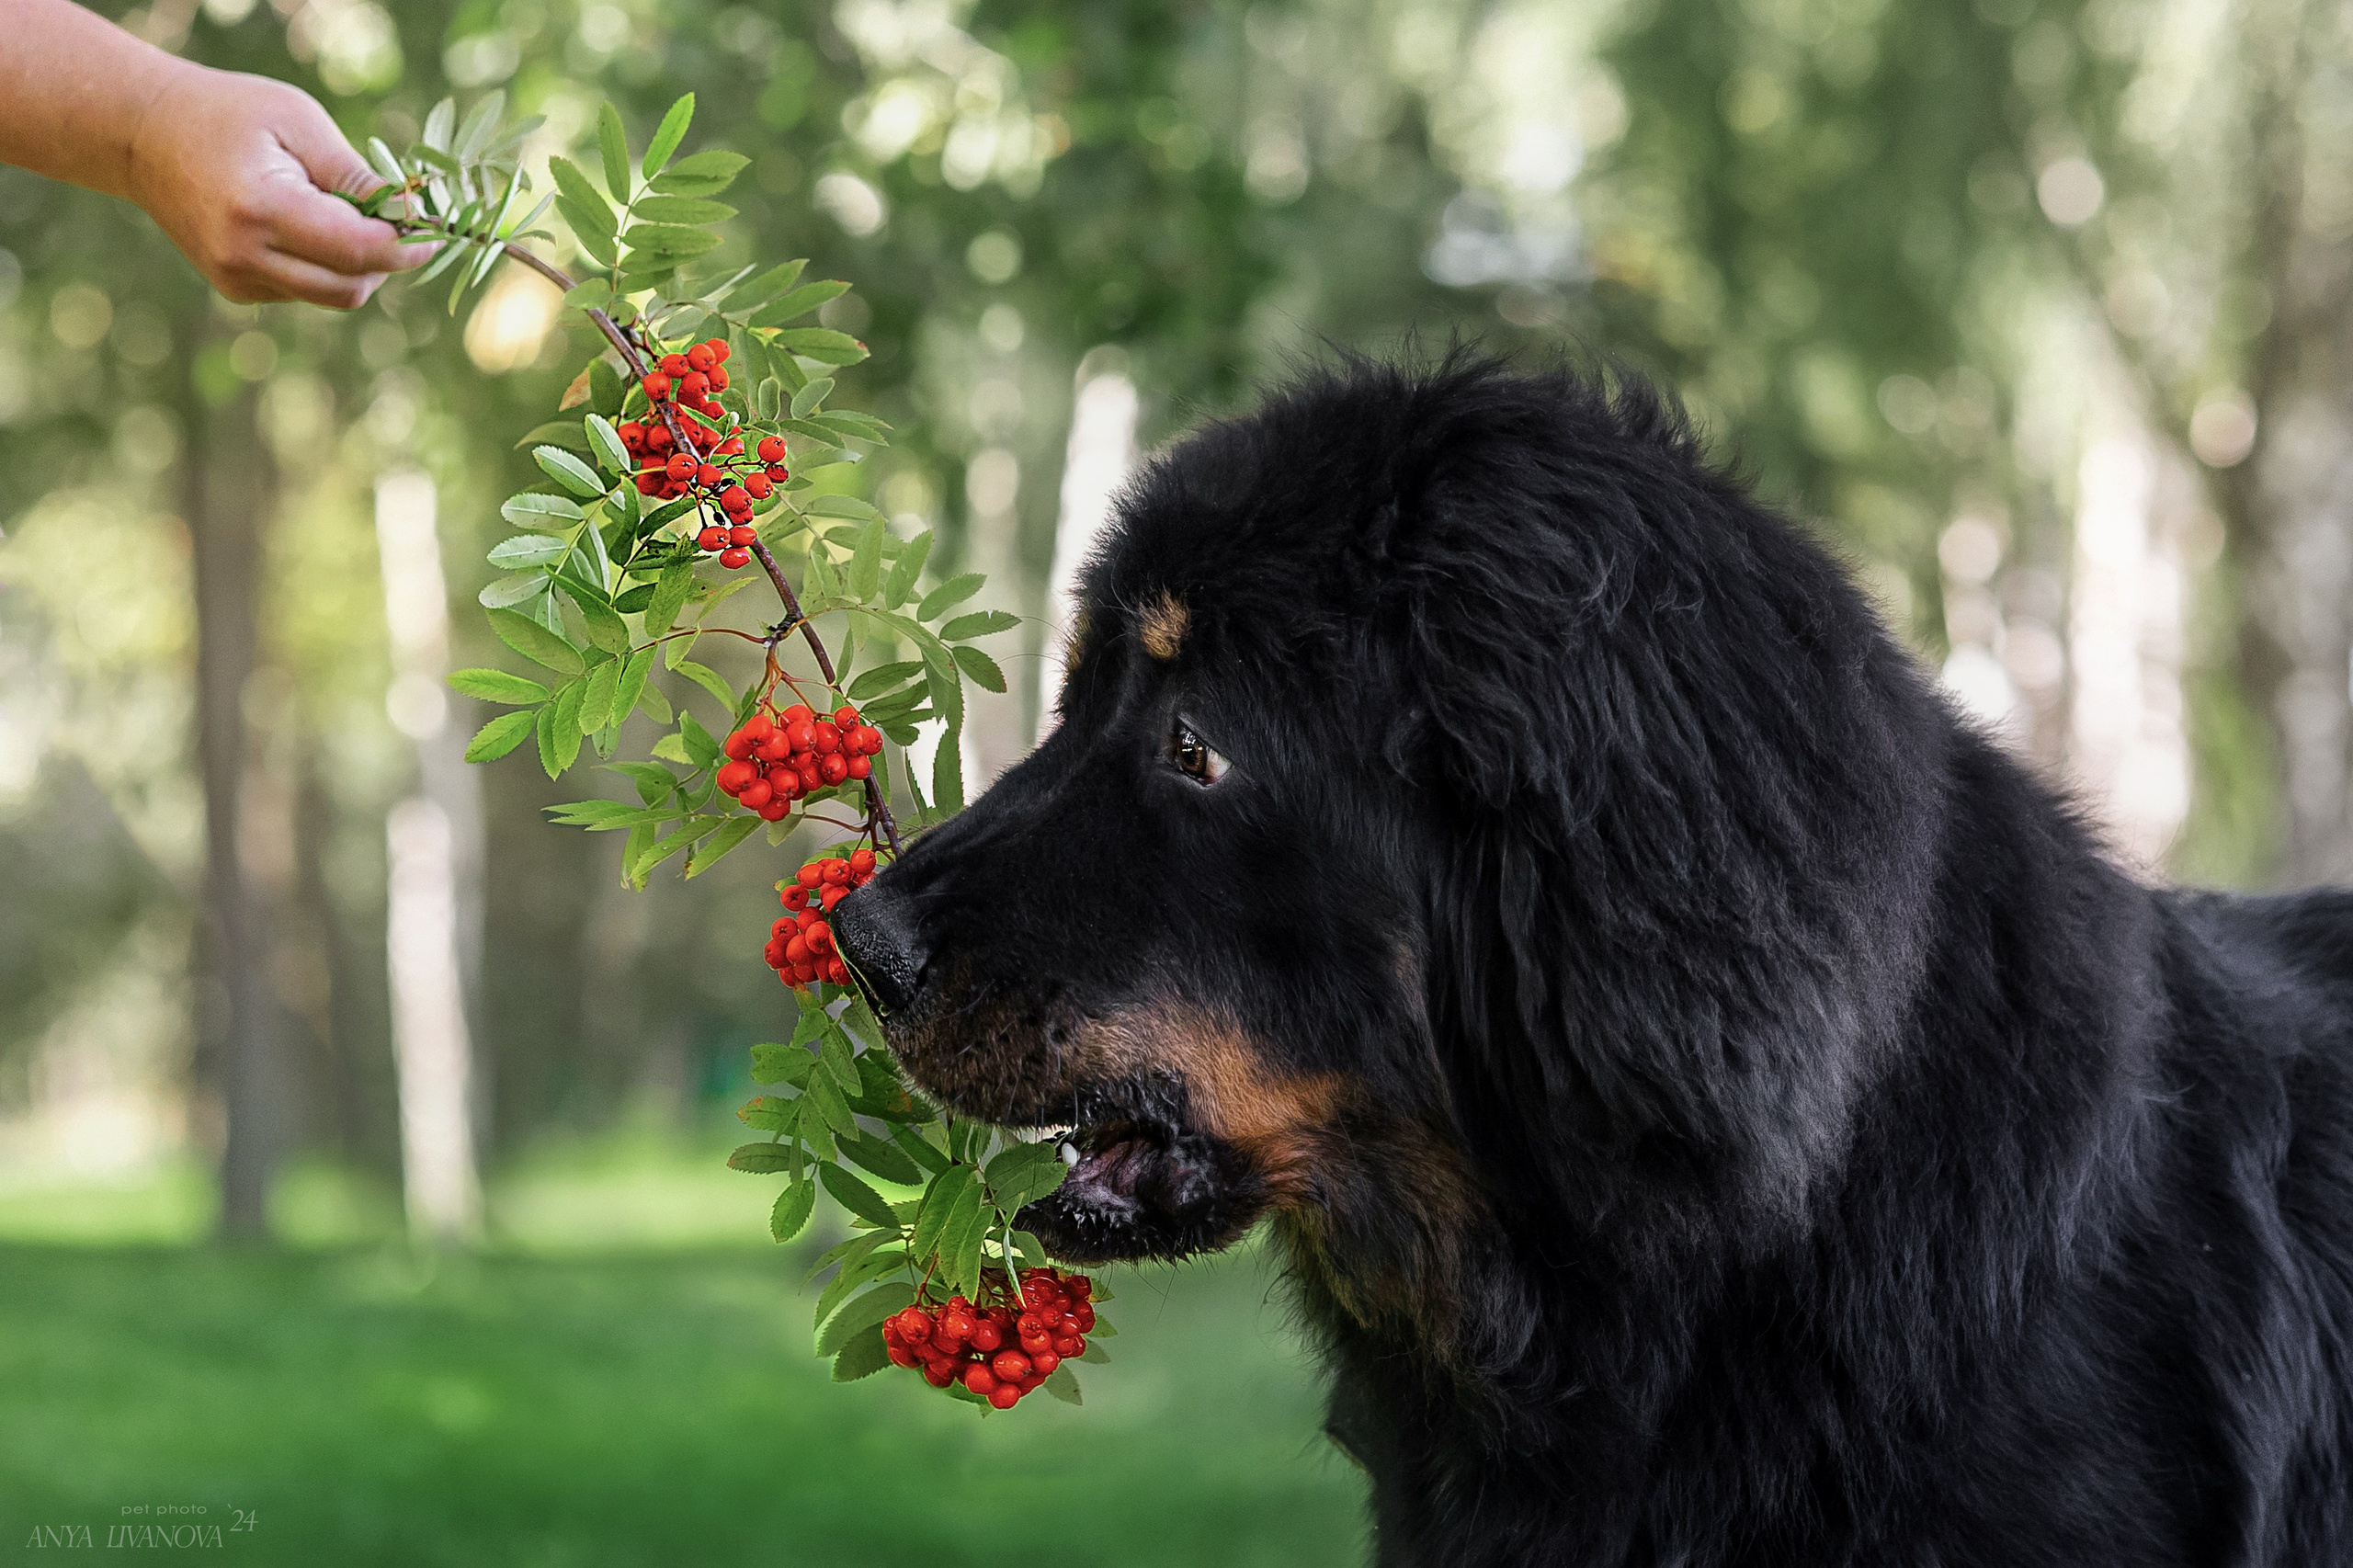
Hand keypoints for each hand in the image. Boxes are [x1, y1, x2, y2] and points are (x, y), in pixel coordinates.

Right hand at [124, 63, 428, 308]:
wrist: (144, 135)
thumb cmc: (228, 114)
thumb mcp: (299, 122)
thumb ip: (355, 174)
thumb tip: (414, 213)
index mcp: (261, 210)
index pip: (356, 251)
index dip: (406, 247)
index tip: (435, 231)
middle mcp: (245, 256)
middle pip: (351, 287)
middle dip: (387, 261)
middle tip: (400, 223)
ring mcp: (237, 279)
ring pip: (333, 295)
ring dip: (358, 266)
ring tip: (348, 215)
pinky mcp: (237, 288)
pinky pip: (306, 291)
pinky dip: (325, 266)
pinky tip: (309, 226)